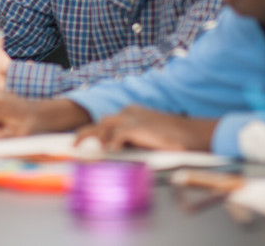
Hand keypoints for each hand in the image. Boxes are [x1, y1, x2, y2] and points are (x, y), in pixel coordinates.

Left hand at [75, 106, 215, 151]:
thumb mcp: (146, 137)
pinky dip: (112, 144)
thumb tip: (112, 151)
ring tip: (83, 151)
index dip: (94, 132)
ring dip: (93, 139)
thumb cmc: (171, 139)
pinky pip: (117, 135)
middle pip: (100, 122)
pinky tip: (109, 152)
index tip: (82, 142)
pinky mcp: (137, 127)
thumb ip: (130, 140)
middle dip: (85, 134)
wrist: (191, 135)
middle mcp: (129, 112)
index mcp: (131, 113)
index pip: (106, 121)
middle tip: (73, 146)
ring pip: (104, 126)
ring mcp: (132, 118)